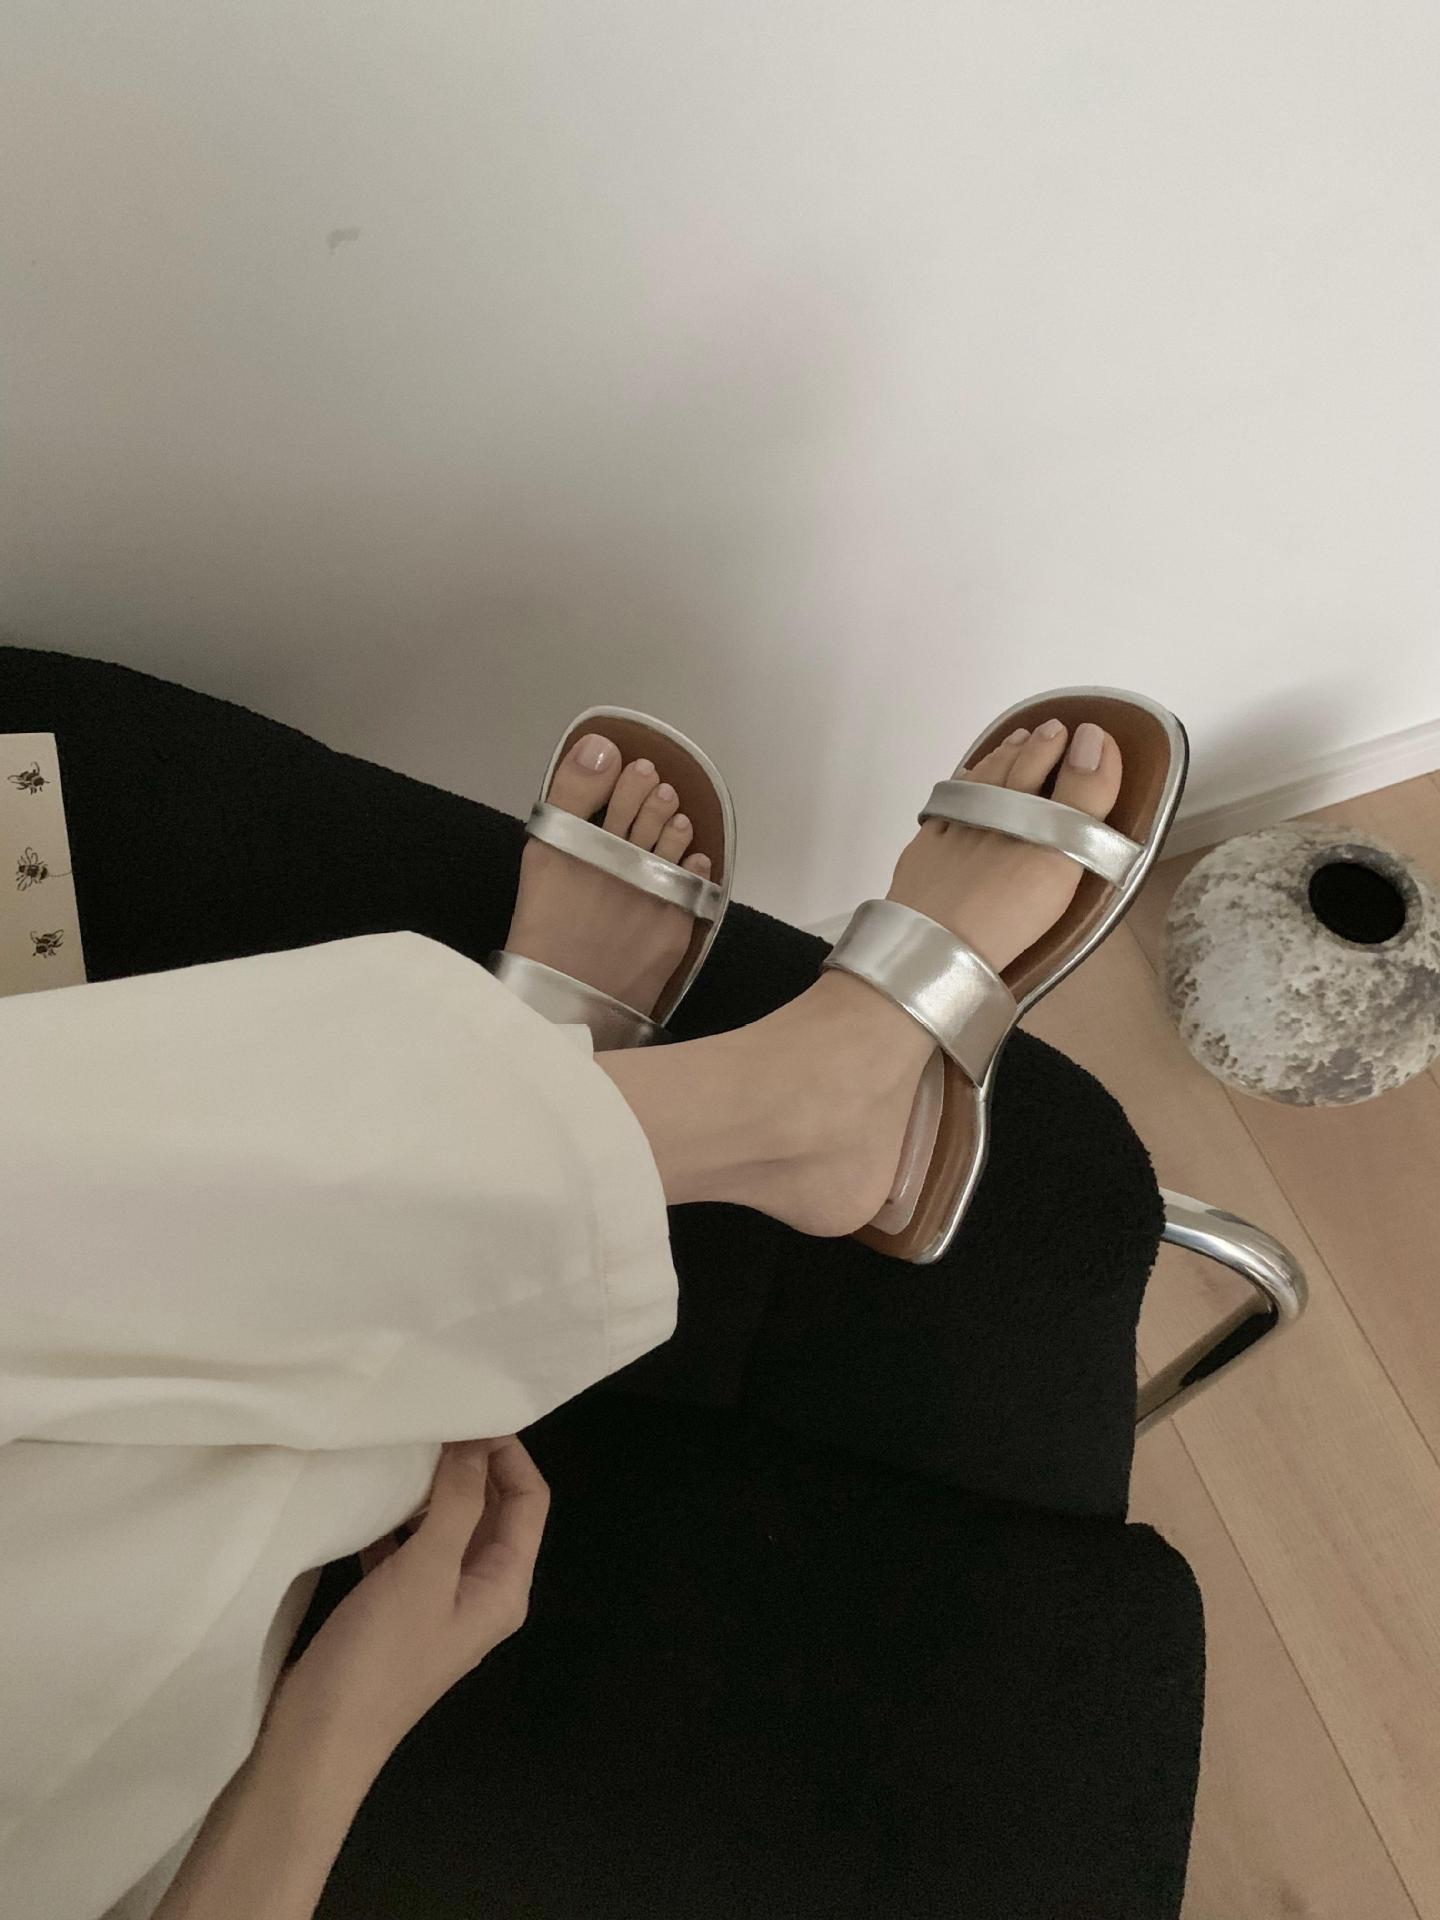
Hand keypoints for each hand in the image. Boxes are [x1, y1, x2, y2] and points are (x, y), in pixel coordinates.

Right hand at [267, 1436, 549, 1778]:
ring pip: (444, 1528)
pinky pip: (405, 1552)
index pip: (528, 1501)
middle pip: (490, 1511)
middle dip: (467, 1466)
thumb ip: (455, 1502)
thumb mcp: (425, 1571)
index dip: (508, 1454)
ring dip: (427, 1492)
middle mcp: (479, 1593)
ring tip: (398, 1449)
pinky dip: (393, 1523)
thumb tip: (476, 1439)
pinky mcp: (392, 1614)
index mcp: (504, 1588)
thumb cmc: (379, 1659)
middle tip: (429, 1421)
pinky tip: (367, 1499)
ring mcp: (435, 1606)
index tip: (468, 1412)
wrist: (314, 1748)